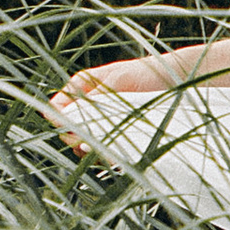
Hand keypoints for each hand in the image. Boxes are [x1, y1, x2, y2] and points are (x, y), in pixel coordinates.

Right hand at [46, 54, 176, 152]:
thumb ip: (96, 96)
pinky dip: (105, 156)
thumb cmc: (146, 72)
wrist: (174, 80)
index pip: (55, 109)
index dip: (58, 122)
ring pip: (82, 145)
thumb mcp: (119, 80)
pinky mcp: (115, 136)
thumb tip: (72, 116)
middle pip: (66, 131)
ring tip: (106, 151)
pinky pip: (102, 151)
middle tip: (90, 144)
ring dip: (90, 151)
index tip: (72, 130)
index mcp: (80, 88)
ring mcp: (100, 123)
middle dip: (75, 140)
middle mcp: (85, 107)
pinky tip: (116, 156)